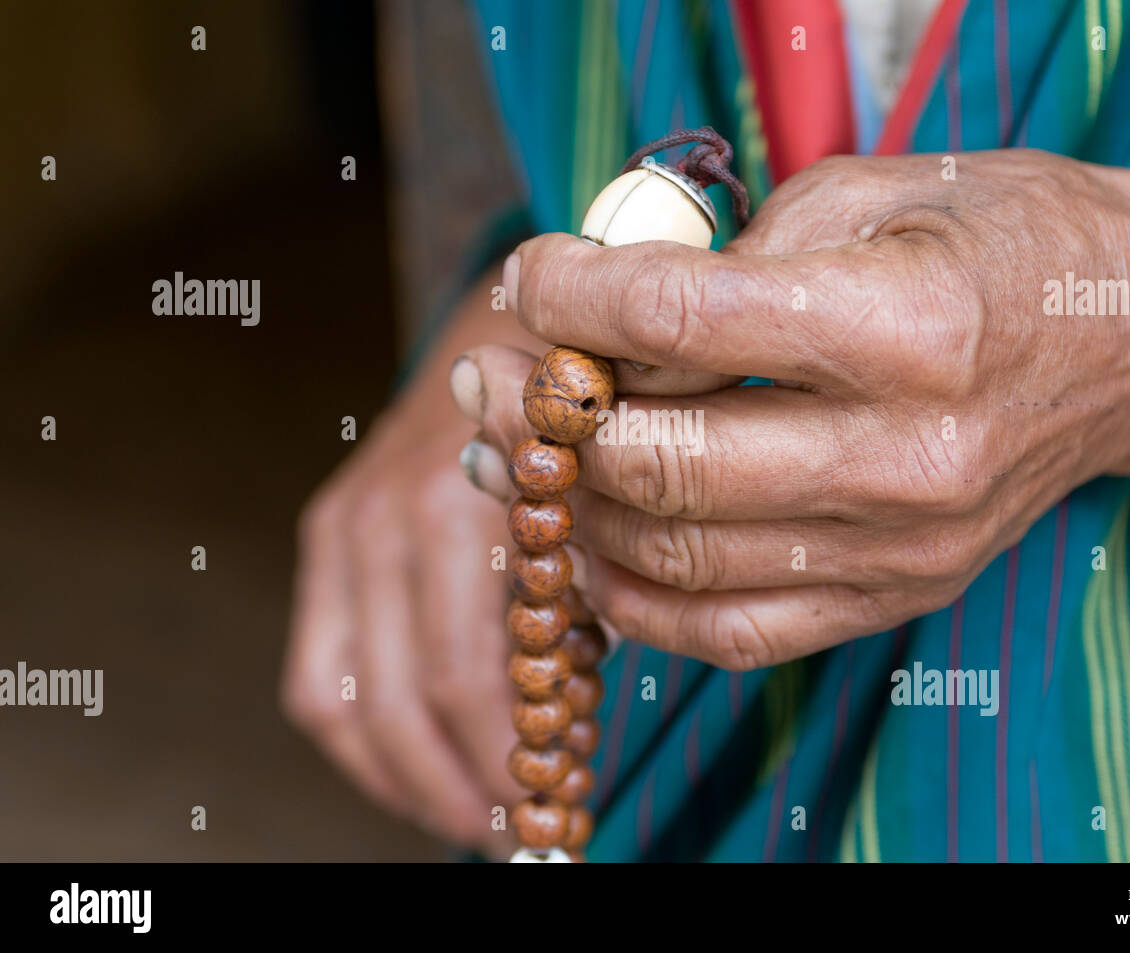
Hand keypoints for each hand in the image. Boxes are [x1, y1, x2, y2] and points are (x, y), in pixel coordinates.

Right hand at [282, 278, 528, 853]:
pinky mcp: (328, 535)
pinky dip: (365, 734)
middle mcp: (379, 518)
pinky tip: (419, 763)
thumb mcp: (600, 489)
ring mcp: (343, 526)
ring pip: (336, 701)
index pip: (462, 675)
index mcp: (454, 505)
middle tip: (514, 832)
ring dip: (400, 777)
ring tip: (468, 814)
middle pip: (393, 704)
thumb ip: (579, 593)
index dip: (505, 758)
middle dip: (453, 788)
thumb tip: (565, 719)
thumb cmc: (578, 405)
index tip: (551, 807)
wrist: (513, 316)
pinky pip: (319, 669)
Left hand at [466, 150, 1129, 668]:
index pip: (684, 321)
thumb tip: (591, 317)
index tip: (531, 279)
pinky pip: (727, 631)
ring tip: (528, 455)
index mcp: (907, 327)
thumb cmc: (1003, 243)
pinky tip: (594, 542)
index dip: (573, 296)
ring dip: (574, 508)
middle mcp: (909, 456)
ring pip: (677, 558)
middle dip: (551, 418)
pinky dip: (633, 597)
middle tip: (503, 380)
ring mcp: (902, 546)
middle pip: (665, 463)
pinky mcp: (893, 597)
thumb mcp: (870, 193)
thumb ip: (727, 252)